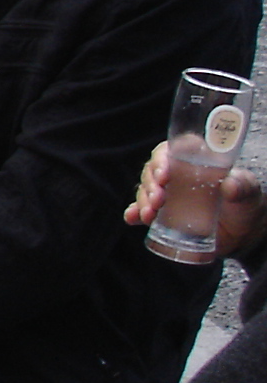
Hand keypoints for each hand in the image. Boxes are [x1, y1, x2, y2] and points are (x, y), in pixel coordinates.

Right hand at [127, 140, 261, 256]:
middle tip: (158, 199)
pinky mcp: (162, 213)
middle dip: (151, 183)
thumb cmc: (245, 205)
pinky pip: (141, 209)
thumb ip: (243, 186)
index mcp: (197, 161)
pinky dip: (134, 213)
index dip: (164, 157)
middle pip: (155, 169)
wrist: (242, 234)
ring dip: (143, 199)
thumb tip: (229, 184)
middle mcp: (179, 174)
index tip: (165, 173)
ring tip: (149, 214)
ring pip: (145, 188)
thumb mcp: (250, 193)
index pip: (174, 148)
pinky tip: (134, 218)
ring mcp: (169, 194)